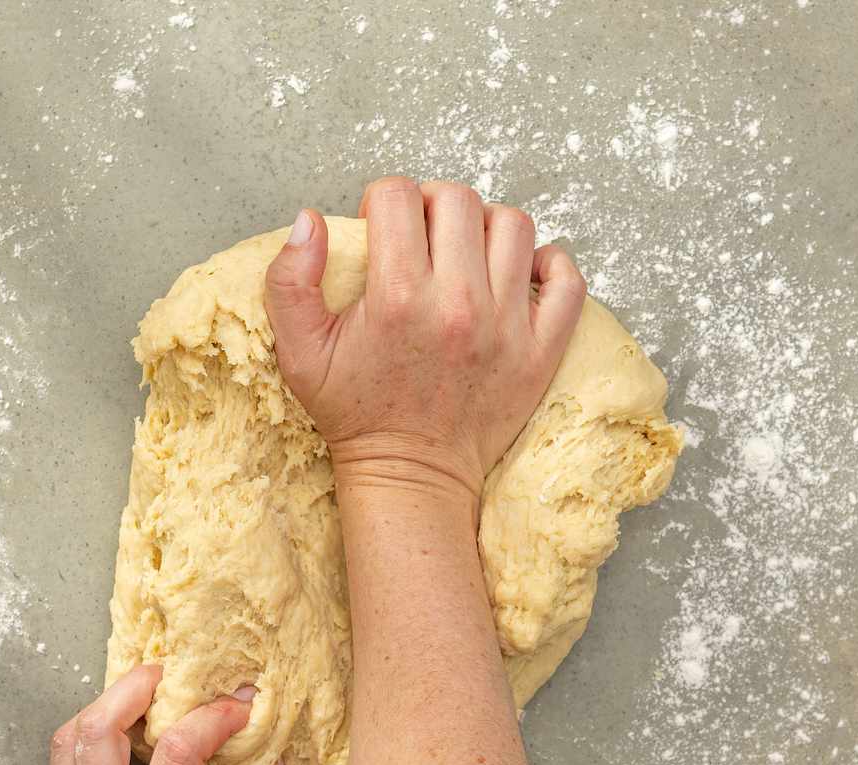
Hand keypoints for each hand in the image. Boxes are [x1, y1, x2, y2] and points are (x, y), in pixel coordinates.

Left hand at [29, 664, 295, 764]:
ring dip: (105, 710)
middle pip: (99, 723)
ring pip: (67, 739)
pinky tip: (123, 759)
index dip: (216, 713)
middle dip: (136, 685)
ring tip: (143, 706)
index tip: (239, 708)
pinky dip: (90, 750)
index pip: (181, 746)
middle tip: (171, 676)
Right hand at [264, 177, 584, 508]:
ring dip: (485, 226)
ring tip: (464, 252)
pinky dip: (549, 263)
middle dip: (431, 205)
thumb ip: (289, 282)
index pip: (398, 197)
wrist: (411, 474)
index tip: (378, 228)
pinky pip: (568, 279)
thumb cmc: (355, 413)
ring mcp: (508, 326)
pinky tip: (519, 273)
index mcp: (399, 298)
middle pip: (458, 201)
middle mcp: (459, 304)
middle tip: (419, 236)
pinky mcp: (541, 349)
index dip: (381, 201)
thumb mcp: (299, 353)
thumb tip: (308, 220)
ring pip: (513, 226)